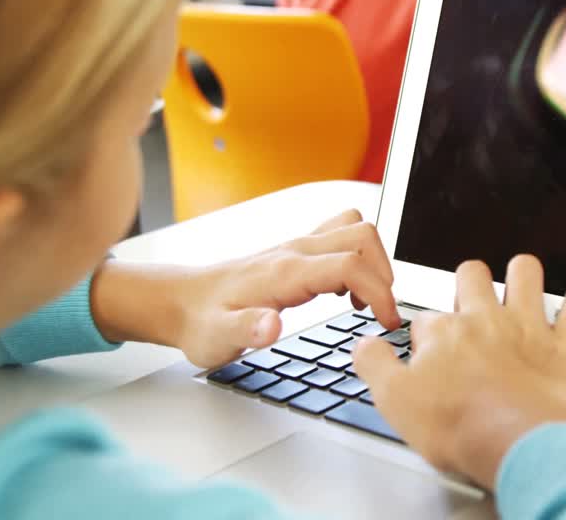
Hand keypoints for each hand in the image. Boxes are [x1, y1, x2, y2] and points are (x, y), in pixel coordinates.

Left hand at [92, 209, 398, 368]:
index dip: (379, 291)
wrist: (179, 301)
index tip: (386, 322)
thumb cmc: (200, 321)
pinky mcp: (296, 249)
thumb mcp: (217, 338)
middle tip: (379, 313)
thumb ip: (245, 330)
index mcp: (284, 271)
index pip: (350, 265)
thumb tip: (271, 326)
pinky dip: (358, 257)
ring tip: (363, 300)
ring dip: (373, 261)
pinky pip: (340, 234)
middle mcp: (294, 250)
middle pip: (362, 236)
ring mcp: (297, 245)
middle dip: (384, 274)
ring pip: (355, 228)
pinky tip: (344, 290)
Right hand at [353, 255, 565, 489]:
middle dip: (470, 282)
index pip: (427, 318)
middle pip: (472, 274)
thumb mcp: (394, 402)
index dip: (426, 335)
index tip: (429, 354)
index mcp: (444, 333)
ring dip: (523, 275)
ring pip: (526, 271)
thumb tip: (363, 346)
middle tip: (471, 304)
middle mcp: (485, 319)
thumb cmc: (460, 427)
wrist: (516, 443)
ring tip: (520, 289)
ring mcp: (529, 327)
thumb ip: (375, 366)